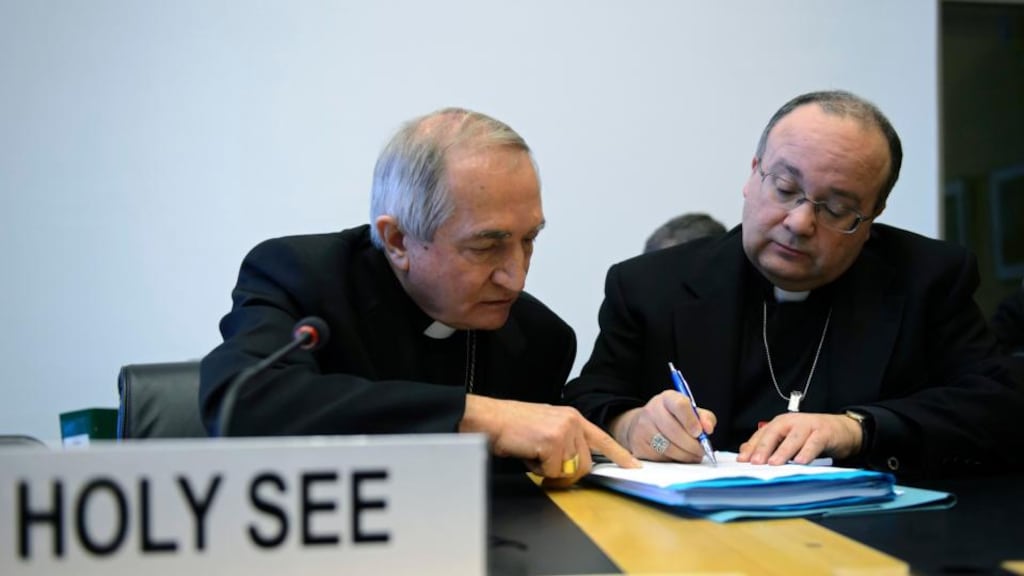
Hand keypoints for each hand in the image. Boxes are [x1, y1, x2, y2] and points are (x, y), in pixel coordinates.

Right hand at [461, 395, 639, 485]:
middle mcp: (572, 422)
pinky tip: (528, 454)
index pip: (603, 439)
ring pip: (570, 470)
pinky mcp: (553, 442)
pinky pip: (553, 472)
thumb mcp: (546, 427)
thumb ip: (565, 441)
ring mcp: (564, 431)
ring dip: (550, 470)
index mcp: (572, 417)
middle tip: (544, 463)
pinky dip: (538, 470)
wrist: (489, 420)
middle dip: (566, 472)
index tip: (634, 467)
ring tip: (534, 454)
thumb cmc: (512, 426)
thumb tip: (574, 465)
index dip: (620, 455)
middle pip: (586, 464)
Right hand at [608, 390, 716, 461]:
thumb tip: (708, 429)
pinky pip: (661, 457)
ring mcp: (643, 428)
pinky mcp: (639, 445)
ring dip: (685, 455)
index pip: (680, 405)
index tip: (700, 433)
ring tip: (693, 455)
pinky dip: (674, 460)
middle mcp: (652, 410)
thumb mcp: (690, 412)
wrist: (643, 425)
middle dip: (692, 445)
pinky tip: (678, 456)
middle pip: (674, 430)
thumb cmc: (673, 419)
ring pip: (668, 447)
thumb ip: (704, 418)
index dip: (692, 421)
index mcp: (667, 398)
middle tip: (702, 450)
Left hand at [737, 412, 861, 464]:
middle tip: (755, 462)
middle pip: (774, 433)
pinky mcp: (824, 433)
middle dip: (763, 448)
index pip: (762, 434)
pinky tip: (800, 461)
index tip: (742, 460)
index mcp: (781, 423)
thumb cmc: (812, 434)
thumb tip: (746, 452)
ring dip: (783, 451)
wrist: (841, 429)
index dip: (751, 447)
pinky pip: (814, 443)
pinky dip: (807, 452)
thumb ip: (769, 444)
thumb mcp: (788, 438)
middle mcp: (792, 422)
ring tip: (774, 464)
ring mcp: (808, 426)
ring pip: (793, 438)